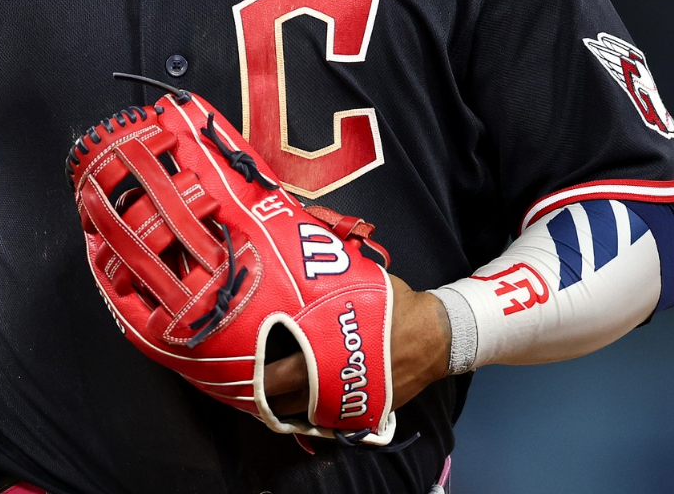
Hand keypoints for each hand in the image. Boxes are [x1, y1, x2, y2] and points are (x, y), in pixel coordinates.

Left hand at [260, 274, 451, 419]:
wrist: (437, 336)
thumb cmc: (395, 306)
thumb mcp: (359, 284)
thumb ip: (326, 282)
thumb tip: (296, 256)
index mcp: (328, 352)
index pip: (279, 375)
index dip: (255, 375)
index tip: (236, 367)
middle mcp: (334, 383)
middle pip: (285, 400)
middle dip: (262, 394)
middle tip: (244, 382)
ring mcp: (349, 401)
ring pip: (303, 414)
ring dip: (283, 404)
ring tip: (265, 391)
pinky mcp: (363, 411)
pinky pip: (327, 418)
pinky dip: (309, 410)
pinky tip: (297, 399)